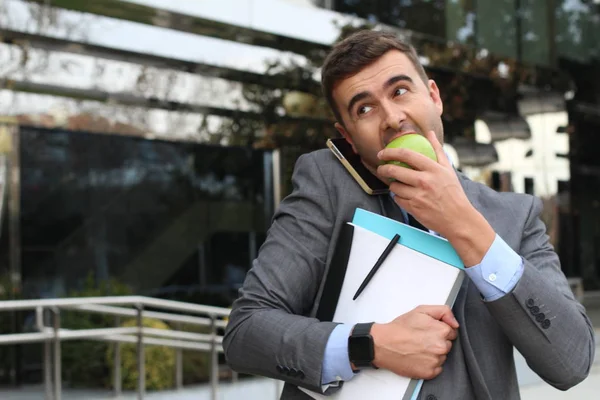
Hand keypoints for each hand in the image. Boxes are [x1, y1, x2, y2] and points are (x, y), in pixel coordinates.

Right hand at [371, 305, 458, 379]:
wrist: (383, 344)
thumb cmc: (400, 328)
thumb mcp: (421, 310)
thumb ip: (443, 311)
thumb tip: (455, 323)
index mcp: (442, 331)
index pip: (451, 332)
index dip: (439, 330)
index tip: (428, 330)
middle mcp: (441, 347)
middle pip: (448, 345)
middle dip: (437, 341)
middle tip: (421, 339)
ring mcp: (436, 361)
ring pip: (442, 357)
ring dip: (433, 353)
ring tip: (418, 348)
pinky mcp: (429, 373)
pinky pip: (436, 368)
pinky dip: (429, 364)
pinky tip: (418, 357)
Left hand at [376, 131, 494, 265]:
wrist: (457, 218)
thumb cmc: (453, 193)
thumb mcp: (448, 169)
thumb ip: (437, 150)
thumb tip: (429, 133)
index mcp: (433, 169)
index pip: (407, 154)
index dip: (390, 152)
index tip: (383, 153)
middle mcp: (424, 181)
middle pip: (394, 170)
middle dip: (383, 168)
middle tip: (381, 168)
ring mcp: (418, 195)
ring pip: (394, 186)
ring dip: (393, 184)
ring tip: (398, 184)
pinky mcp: (413, 208)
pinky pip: (397, 199)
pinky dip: (398, 197)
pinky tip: (405, 195)